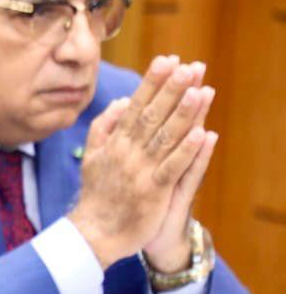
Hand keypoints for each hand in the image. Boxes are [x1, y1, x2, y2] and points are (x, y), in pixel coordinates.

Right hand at [68, 55, 214, 266]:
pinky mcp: (153, 192)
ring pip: (164, 138)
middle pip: (152, 116)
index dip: (152, 83)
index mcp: (115, 143)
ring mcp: (140, 172)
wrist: (94, 233)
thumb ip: (105, 127)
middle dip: (171, 90)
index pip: (136, 106)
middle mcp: (127, 153)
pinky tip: (201, 133)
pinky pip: (172, 168)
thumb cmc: (96, 194)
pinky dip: (186, 151)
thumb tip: (122, 102)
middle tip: (189, 66)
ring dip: (183, 113)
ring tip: (200, 90)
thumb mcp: (93, 156)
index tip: (167, 60)